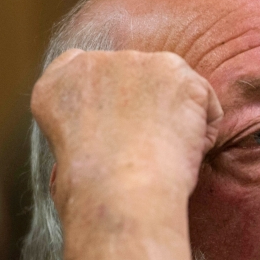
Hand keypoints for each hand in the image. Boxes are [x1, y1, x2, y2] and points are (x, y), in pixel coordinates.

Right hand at [30, 49, 222, 259]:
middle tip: (149, 152)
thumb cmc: (95, 197)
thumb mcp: (66, 164)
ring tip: (162, 158)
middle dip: (146, 107)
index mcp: (56, 87)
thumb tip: (106, 149)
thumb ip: (84, 137)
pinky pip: (203, 101)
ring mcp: (135, 62)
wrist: (121, 193)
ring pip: (171, 88)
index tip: (120, 124)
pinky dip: (203, 130)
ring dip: (175, 118)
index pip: (81, 68)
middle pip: (133, 76)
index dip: (109, 95)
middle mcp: (92, 63)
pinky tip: (183, 153)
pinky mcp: (175, 70)